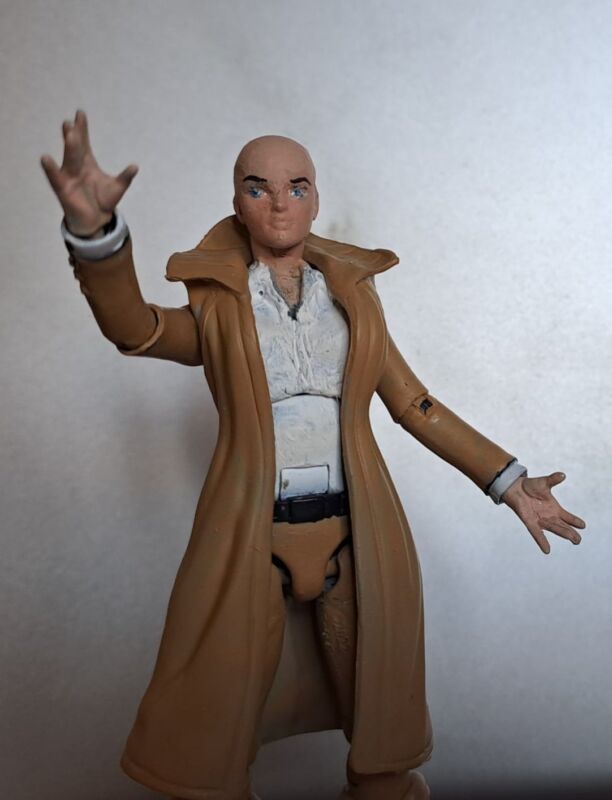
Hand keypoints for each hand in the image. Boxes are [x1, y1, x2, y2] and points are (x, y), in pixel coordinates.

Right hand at [40, 109, 137, 236]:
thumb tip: (135, 166)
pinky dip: (50, 169)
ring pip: (69, 159)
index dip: (82, 128)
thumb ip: (125, 177)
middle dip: (74, 134)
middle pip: (75, 147)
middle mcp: (76, 166)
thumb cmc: (103, 200)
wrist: (96, 219)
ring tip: (67, 133)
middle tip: (70, 121)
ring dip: (69, 147)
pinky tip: (45, 158)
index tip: (80, 113)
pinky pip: (55, 177)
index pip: (85, 141)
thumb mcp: (117, 188)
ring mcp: (69, 176)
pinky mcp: (63, 189)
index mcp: (87, 162)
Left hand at [502, 472, 585, 553]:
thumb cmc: (531, 486)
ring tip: (574, 540)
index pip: (567, 517)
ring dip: (563, 534)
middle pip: (562, 526)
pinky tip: (547, 550)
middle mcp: (548, 516)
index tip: (583, 525)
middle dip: (571, 533)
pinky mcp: (529, 521)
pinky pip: (536, 533)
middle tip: (578, 540)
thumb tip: (562, 475)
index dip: (575, 521)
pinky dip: (541, 540)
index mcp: (554, 508)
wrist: (515, 487)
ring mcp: (539, 519)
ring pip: (554, 528)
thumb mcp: (544, 483)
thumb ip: (553, 480)